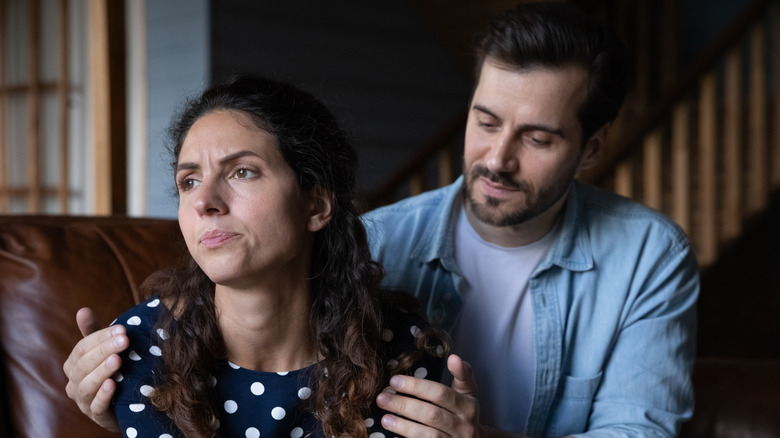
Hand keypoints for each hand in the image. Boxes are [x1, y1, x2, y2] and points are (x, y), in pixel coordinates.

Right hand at [62, 307, 125, 431]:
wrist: (126, 402)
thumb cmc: (113, 371)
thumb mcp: (105, 351)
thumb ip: (94, 333)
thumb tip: (82, 310)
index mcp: (73, 365)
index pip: (82, 348)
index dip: (101, 337)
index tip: (122, 329)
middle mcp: (74, 383)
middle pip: (83, 365)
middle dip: (104, 350)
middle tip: (124, 340)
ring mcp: (84, 401)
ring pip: (86, 386)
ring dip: (102, 371)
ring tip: (117, 360)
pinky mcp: (97, 415)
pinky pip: (96, 406)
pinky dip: (103, 395)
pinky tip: (113, 384)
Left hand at [376, 354, 483, 436]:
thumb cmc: (464, 412)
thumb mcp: (468, 392)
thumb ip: (462, 374)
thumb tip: (454, 357)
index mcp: (468, 406)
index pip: (440, 394)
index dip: (416, 386)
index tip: (394, 380)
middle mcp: (464, 426)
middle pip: (431, 414)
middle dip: (404, 405)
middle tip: (382, 398)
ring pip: (428, 435)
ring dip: (404, 427)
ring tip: (385, 419)